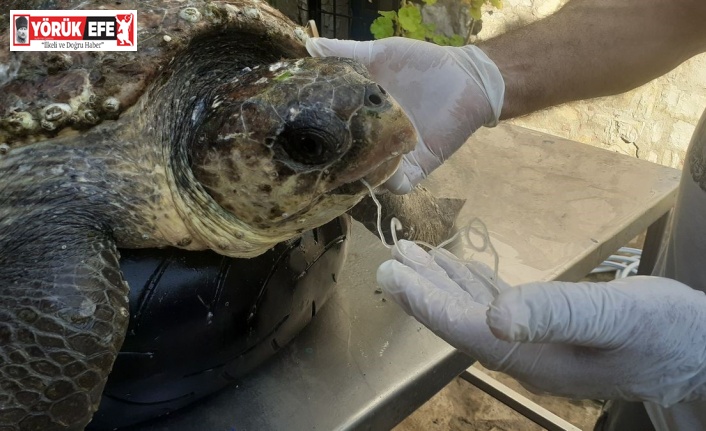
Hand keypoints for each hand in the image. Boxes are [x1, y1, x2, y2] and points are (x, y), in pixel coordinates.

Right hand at [307, 37, 503, 193]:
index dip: (317, 138)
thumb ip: (344, 52)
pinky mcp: (417, 166)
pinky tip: (380, 167)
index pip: (332, 134)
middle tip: (313, 161)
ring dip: (358, 175)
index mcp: (361, 116)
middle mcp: (374, 139)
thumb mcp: (378, 54)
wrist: (466, 77)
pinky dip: (389, 181)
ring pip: (369, 177)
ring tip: (344, 167)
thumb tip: (308, 47)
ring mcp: (394, 155)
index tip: (298, 135)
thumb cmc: (422, 65)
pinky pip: (399, 184)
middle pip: (346, 160)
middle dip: (332, 164)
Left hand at [377, 240, 705, 405]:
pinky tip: (461, 269)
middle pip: (460, 322)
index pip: (464, 330)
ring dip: (443, 284)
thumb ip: (555, 314)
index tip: (393, 273)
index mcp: (533, 357)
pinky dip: (475, 285)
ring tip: (415, 255)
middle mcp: (525, 355)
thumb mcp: (614, 316)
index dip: (426, 303)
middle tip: (392, 258)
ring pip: (475, 313)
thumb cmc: (663, 331)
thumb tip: (495, 317)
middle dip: (424, 290)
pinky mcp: (547, 332)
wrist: (695, 350)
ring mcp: (535, 345)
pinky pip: (498, 307)